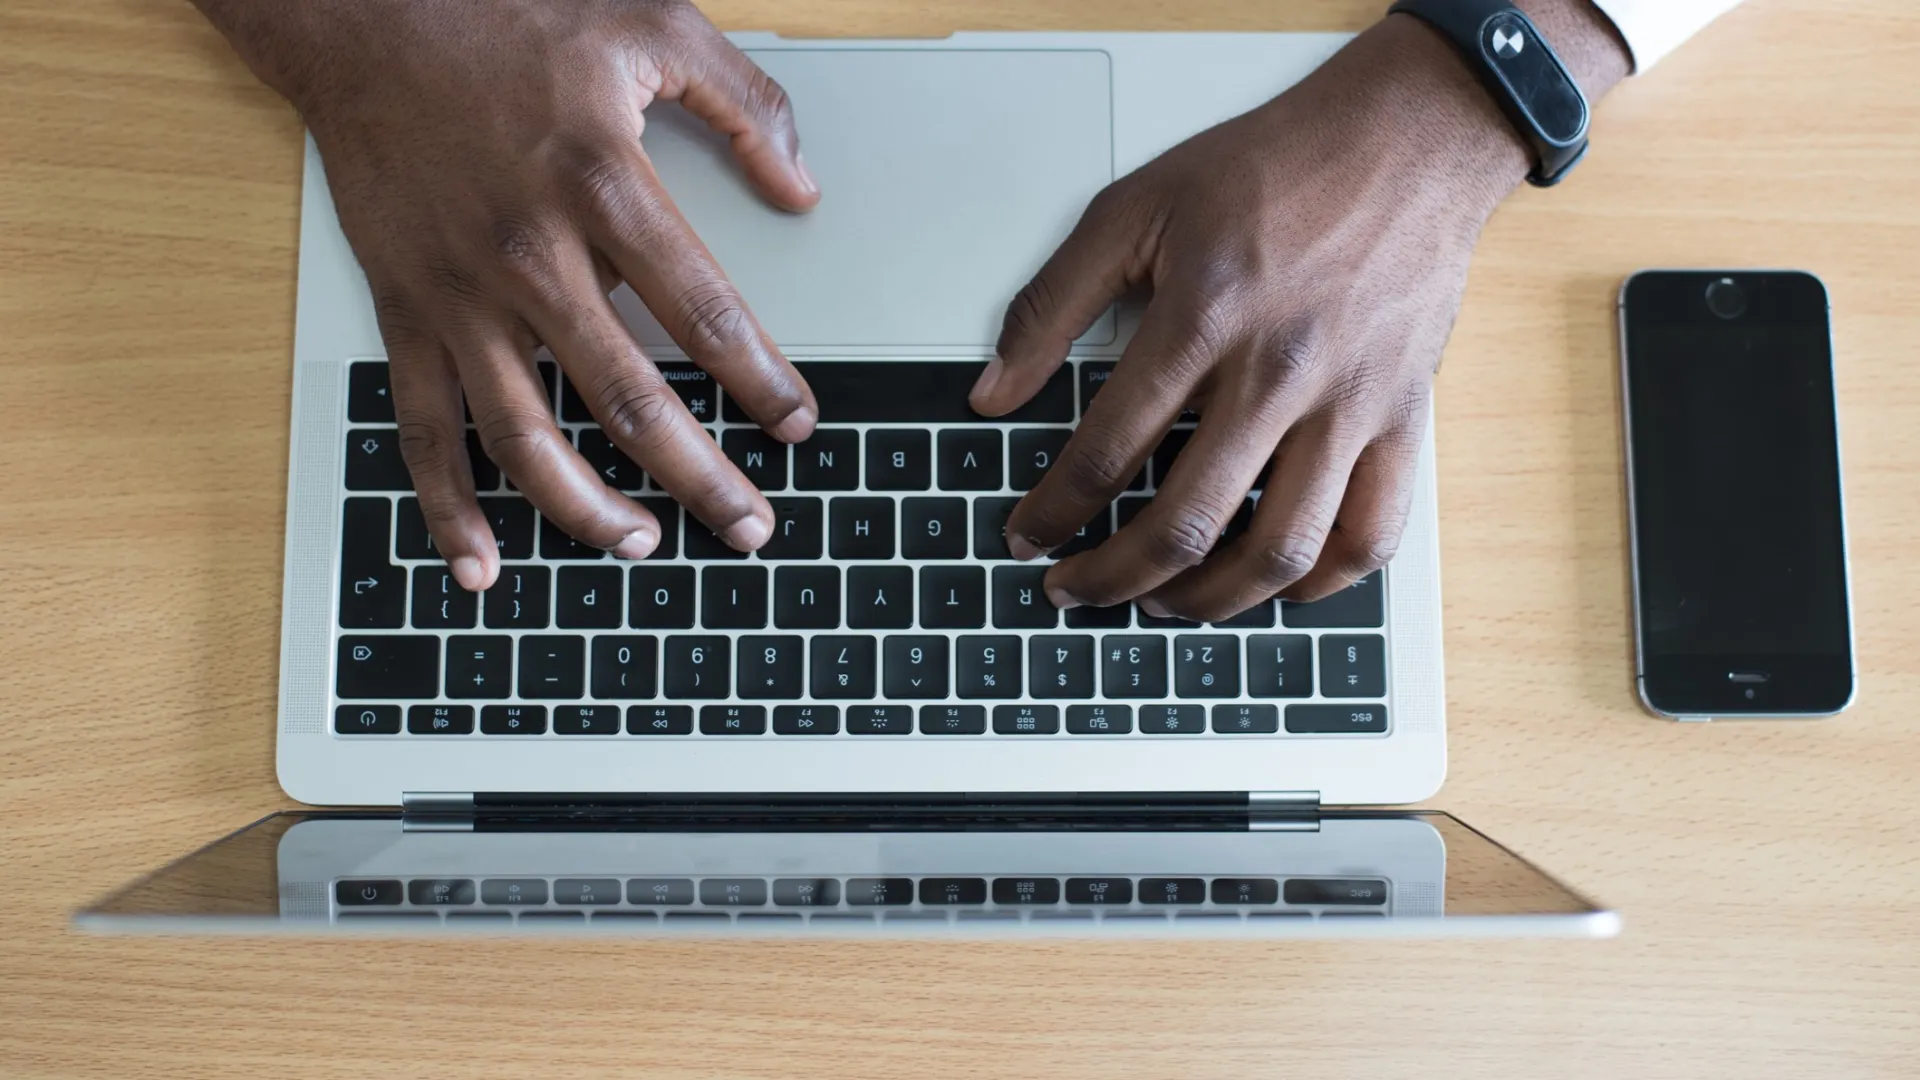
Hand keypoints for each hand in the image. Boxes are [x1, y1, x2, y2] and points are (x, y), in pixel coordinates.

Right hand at [196, 0, 820, 588]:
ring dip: (587, 510)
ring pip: (526, 436)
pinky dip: (447, 505)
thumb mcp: (650, 23)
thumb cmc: (508, 15)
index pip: (705, 314)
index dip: (761, 380)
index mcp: (605, 186)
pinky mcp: (405, 311)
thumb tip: (803, 187)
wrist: (364, 12)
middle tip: (749, 528)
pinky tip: (481, 562)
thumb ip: (743, 101)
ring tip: (643, 547)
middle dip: (699, 477)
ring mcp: (461, 296)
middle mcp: (532, 258)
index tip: (798, 426)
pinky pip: (423, 428)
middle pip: (629, 399)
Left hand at [972, 10, 1623, 618]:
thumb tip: (993, 391)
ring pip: (1278, 550)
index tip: (1028, 535)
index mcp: (1204, 317)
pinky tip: (1273, 586)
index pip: (1107, 450)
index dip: (1053, 511)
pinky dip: (1318, 583)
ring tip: (1162, 602)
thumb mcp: (1134, 207)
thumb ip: (1052, 303)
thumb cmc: (1273, 169)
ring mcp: (1350, 405)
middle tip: (1074, 589)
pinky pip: (1370, 536)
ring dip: (1207, 600)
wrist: (1407, 140)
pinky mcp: (1403, 420)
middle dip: (1111, 576)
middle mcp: (1281, 372)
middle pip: (1185, 521)